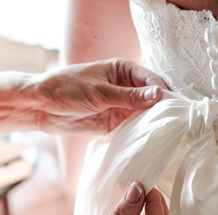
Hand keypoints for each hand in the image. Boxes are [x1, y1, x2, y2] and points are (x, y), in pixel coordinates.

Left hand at [29, 58, 168, 134]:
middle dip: (162, 109)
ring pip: (146, 114)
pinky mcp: (117, 122)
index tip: (173, 107)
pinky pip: (135, 127)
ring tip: (167, 135)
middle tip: (175, 124)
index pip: (152, 80)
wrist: (42, 107)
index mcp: (124, 70)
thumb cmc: (67, 89)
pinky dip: (142, 134)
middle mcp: (127, 87)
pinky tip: (151, 141)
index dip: (163, 92)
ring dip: (153, 123)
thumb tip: (158, 95)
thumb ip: (129, 97)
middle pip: (153, 98)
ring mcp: (123, 105)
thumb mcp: (100, 92)